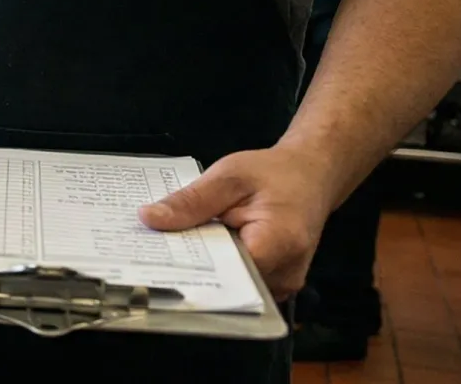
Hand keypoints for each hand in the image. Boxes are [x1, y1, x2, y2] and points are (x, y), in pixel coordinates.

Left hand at [138, 146, 343, 298]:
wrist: (311, 176)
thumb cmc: (275, 173)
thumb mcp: (228, 177)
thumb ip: (191, 201)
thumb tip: (149, 219)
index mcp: (278, 243)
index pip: (223, 271)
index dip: (186, 266)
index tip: (151, 258)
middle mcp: (285, 274)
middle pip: (226, 284)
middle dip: (188, 270)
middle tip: (149, 256)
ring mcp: (283, 284)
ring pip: (231, 288)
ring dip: (203, 272)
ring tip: (170, 253)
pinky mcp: (276, 284)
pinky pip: (240, 284)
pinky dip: (218, 270)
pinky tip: (197, 255)